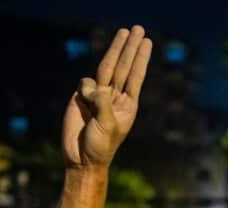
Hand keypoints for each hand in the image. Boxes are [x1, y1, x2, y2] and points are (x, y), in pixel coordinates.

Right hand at [61, 26, 152, 168]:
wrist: (80, 158)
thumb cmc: (100, 146)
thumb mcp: (106, 125)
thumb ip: (103, 103)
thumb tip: (95, 87)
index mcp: (128, 104)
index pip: (135, 75)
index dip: (140, 58)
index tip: (147, 42)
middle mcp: (115, 96)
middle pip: (123, 66)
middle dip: (130, 47)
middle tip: (138, 28)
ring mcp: (98, 96)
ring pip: (106, 67)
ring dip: (115, 49)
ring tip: (124, 31)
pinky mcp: (81, 97)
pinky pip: (85, 83)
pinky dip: (85, 87)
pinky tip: (84, 100)